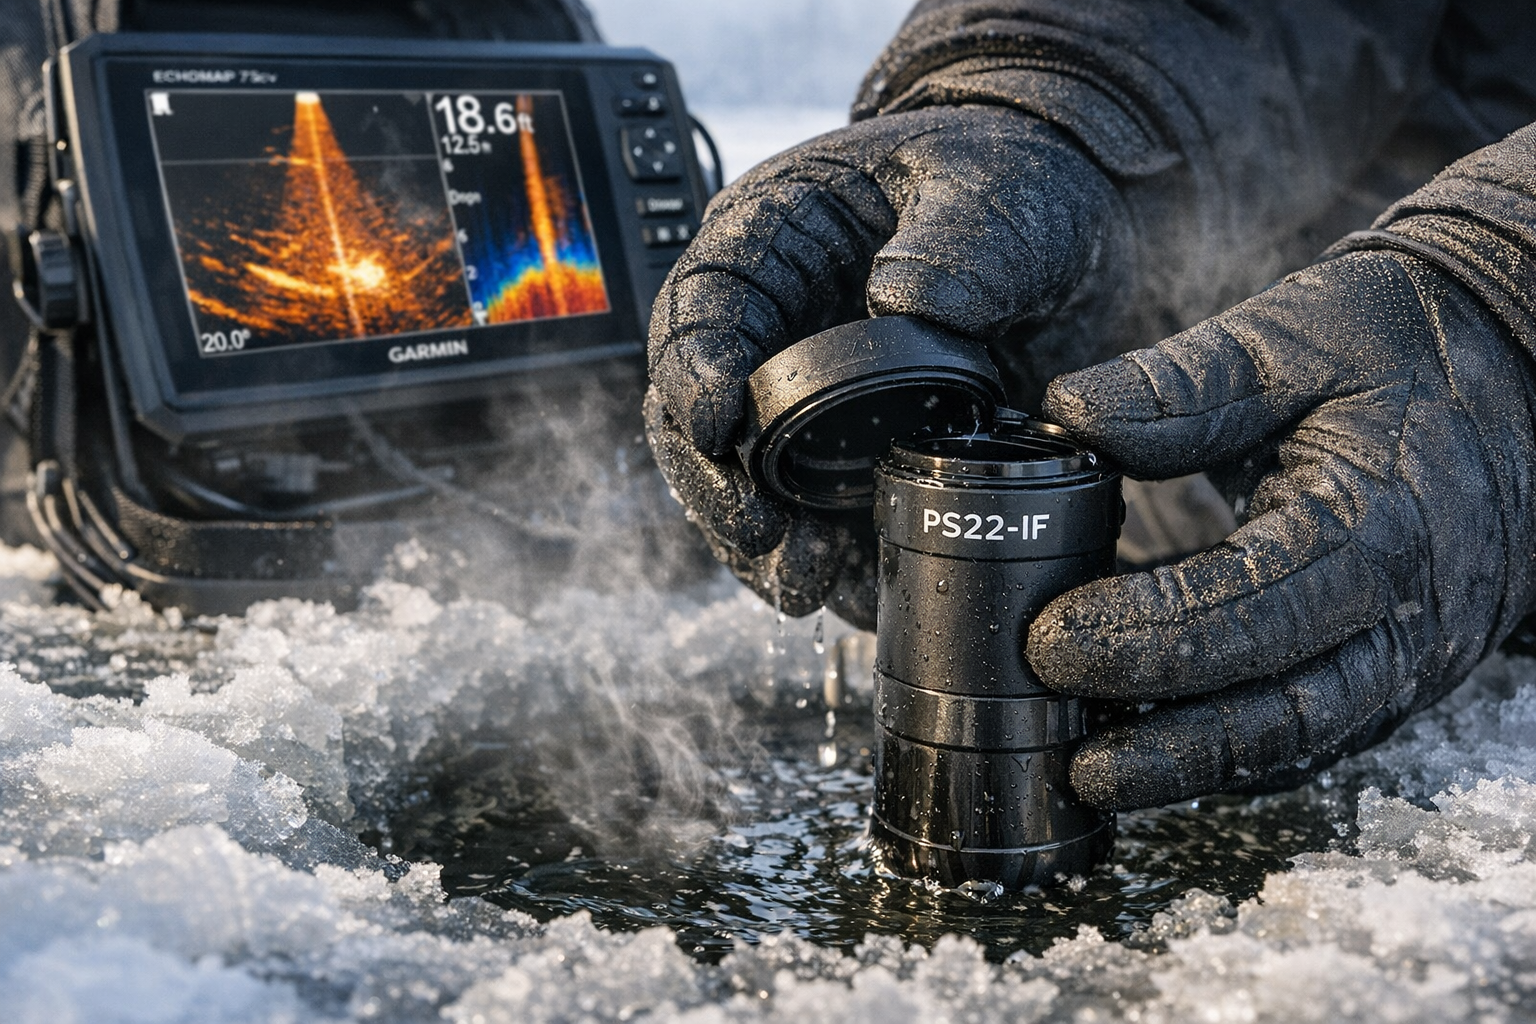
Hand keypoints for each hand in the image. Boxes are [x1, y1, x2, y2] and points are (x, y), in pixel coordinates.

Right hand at [646, 106, 1126, 625]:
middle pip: (697, 412)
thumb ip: (955, 236)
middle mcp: (774, 324)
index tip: (719, 424)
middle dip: (717, 482)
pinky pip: (819, 517)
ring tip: (804, 580)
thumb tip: (902, 303)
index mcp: (776, 236)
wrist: (1072, 220)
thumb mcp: (989, 181)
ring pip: (747, 482)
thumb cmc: (1008, 176)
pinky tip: (852, 586)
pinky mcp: (854, 451)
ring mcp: (808, 396)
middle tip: (757, 533)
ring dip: (763, 541)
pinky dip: (828, 559)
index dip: (692, 366)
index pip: (701, 302)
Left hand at [1029, 248, 1535, 809]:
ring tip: (1098, 770)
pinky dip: (1240, 749)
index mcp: (1378, 523)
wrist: (1524, 367)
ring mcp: (1417, 652)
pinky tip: (1161, 747)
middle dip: (1168, 746)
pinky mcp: (1406, 667)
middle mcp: (1410, 612)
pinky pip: (1322, 730)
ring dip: (1198, 766)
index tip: (1050, 636)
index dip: (1143, 632)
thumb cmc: (1406, 345)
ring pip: (1302, 740)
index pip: (1247, 605)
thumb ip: (1183, 384)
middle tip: (1073, 756)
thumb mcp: (1294, 336)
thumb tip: (1072, 411)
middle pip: (1282, 713)